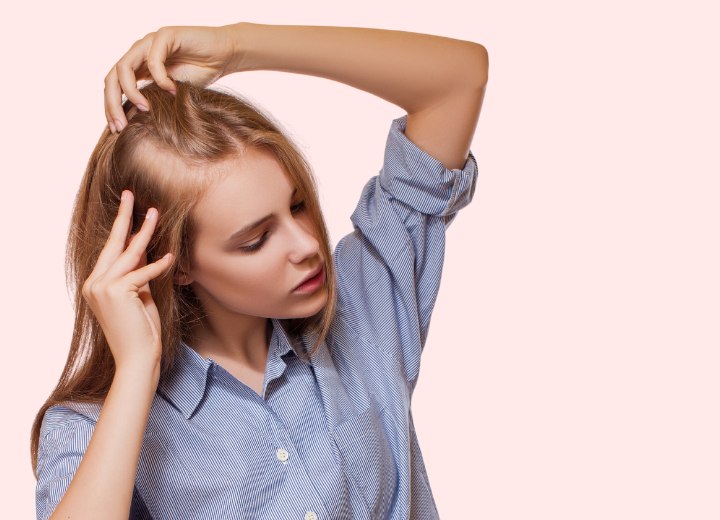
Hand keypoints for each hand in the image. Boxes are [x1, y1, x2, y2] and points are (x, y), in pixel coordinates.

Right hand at [81, 190, 173, 372]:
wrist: (138, 358)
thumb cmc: (141, 330)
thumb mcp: (139, 295)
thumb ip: (138, 272)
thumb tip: (144, 248)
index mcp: (95, 284)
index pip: (111, 250)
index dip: (121, 228)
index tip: (129, 207)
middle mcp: (93, 283)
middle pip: (113, 244)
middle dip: (125, 217)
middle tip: (131, 194)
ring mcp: (102, 288)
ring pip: (128, 253)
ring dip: (144, 232)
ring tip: (155, 213)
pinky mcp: (117, 293)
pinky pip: (142, 272)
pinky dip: (158, 265)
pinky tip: (171, 257)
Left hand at [104, 24, 241, 132]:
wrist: (225, 55)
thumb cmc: (202, 75)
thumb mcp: (172, 96)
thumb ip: (153, 103)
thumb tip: (132, 128)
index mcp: (138, 68)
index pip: (113, 87)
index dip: (111, 108)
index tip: (117, 130)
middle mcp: (139, 53)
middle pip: (111, 78)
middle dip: (112, 103)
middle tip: (120, 126)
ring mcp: (149, 43)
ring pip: (124, 67)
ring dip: (131, 91)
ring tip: (145, 109)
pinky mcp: (165, 36)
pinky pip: (153, 59)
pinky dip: (160, 78)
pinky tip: (171, 90)